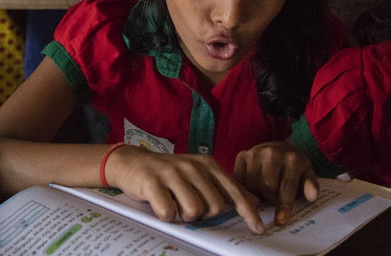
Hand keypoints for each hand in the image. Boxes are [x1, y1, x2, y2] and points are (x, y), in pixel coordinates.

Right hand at [106, 146, 265, 234]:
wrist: (131, 162)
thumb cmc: (169, 174)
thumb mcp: (199, 175)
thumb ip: (224, 187)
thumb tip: (253, 201)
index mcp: (207, 164)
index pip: (234, 191)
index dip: (248, 212)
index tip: (259, 229)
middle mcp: (193, 166)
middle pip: (214, 207)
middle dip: (203, 214)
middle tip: (187, 204)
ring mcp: (173, 173)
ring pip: (194, 211)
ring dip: (183, 215)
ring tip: (173, 203)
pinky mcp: (153, 182)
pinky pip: (169, 213)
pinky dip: (165, 215)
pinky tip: (159, 203)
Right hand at [233, 142, 318, 226]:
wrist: (278, 147)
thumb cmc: (294, 166)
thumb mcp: (307, 173)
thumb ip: (310, 185)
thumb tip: (312, 196)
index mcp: (292, 158)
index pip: (287, 186)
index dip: (283, 205)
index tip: (280, 221)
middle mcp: (272, 153)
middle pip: (267, 188)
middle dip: (270, 200)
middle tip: (273, 202)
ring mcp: (255, 153)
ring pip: (252, 185)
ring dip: (257, 196)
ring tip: (264, 194)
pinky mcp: (242, 155)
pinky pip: (240, 180)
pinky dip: (245, 189)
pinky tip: (252, 189)